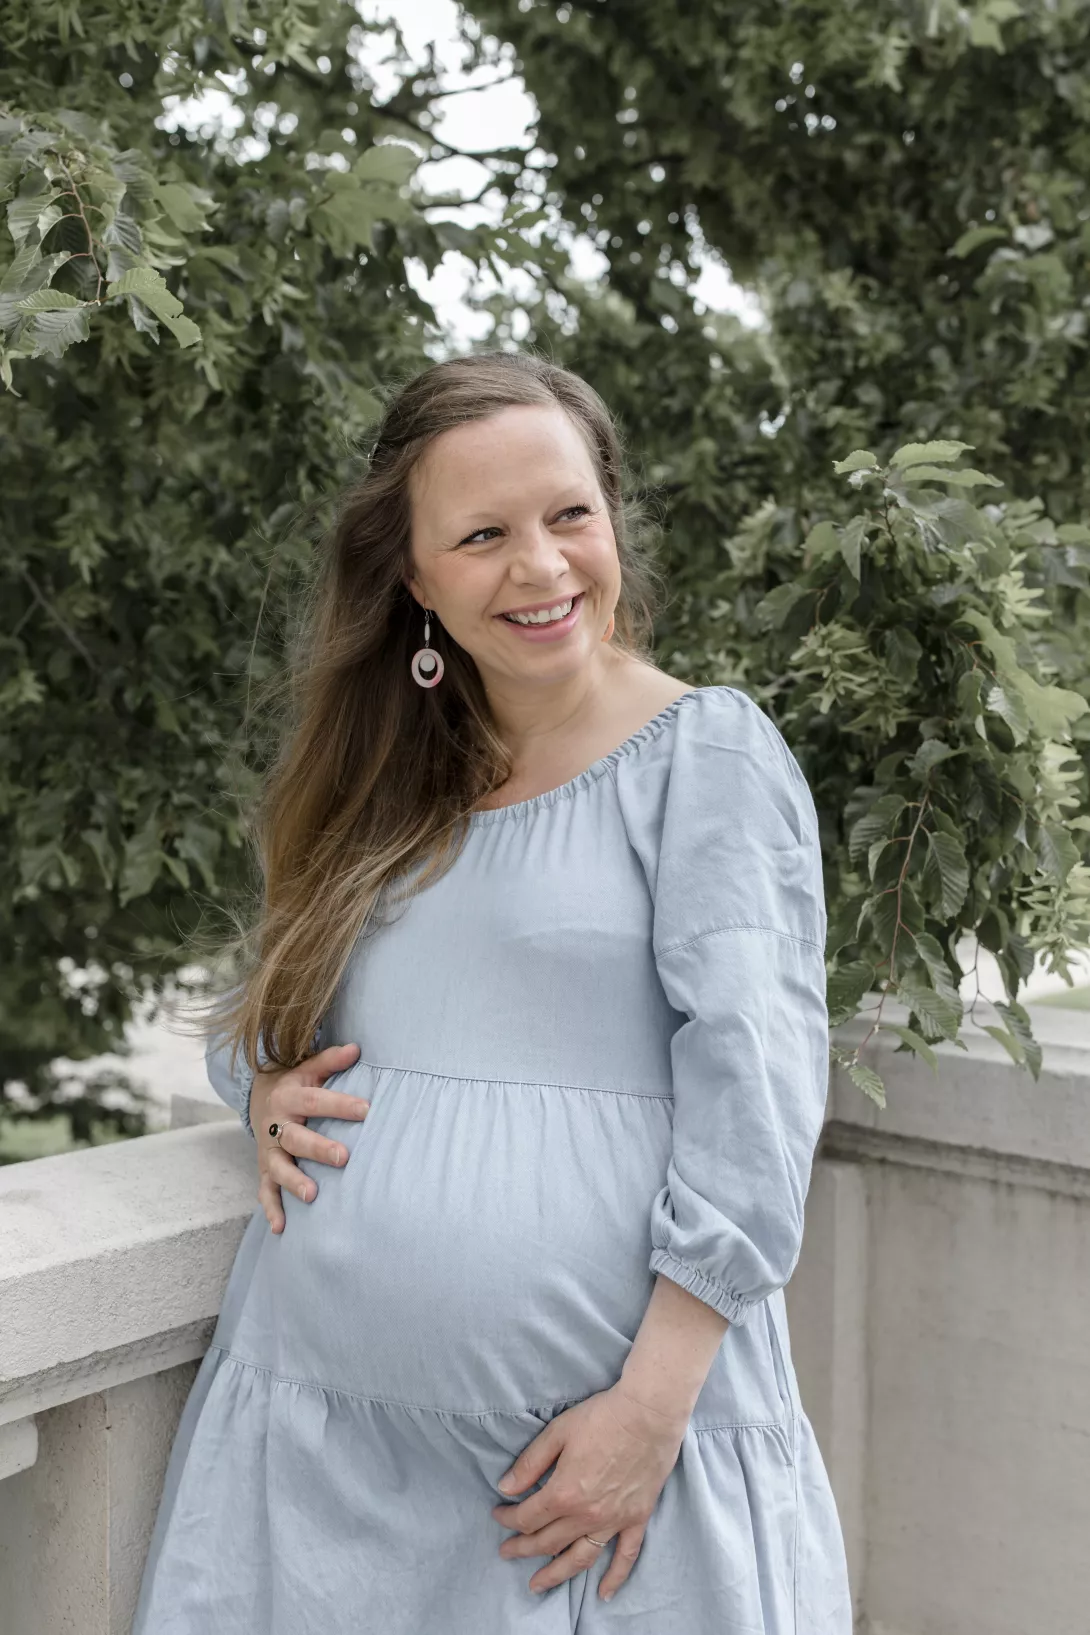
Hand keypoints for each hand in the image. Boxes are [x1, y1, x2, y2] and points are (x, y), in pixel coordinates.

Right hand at [249, 1042, 366, 1232]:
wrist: (256, 1097)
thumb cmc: (294, 1084)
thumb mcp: (308, 1068)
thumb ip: (331, 1061)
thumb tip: (358, 1048)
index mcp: (289, 1096)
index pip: (315, 1100)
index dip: (340, 1105)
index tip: (366, 1110)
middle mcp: (276, 1124)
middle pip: (297, 1138)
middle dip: (319, 1148)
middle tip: (343, 1157)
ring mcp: (268, 1149)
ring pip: (278, 1167)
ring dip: (294, 1181)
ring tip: (312, 1196)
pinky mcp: (264, 1169)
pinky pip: (265, 1191)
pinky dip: (271, 1209)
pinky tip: (281, 1228)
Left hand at [490, 1379, 687, 1601]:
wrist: (648, 1414)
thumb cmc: (602, 1417)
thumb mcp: (558, 1432)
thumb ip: (530, 1463)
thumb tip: (505, 1488)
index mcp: (564, 1493)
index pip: (528, 1517)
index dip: (508, 1519)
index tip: (498, 1514)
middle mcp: (587, 1515)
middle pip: (548, 1542)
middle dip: (522, 1548)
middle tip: (506, 1552)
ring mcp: (613, 1520)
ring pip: (580, 1558)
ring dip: (556, 1574)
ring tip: (537, 1584)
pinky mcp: (637, 1519)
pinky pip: (625, 1556)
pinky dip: (615, 1578)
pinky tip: (603, 1593)